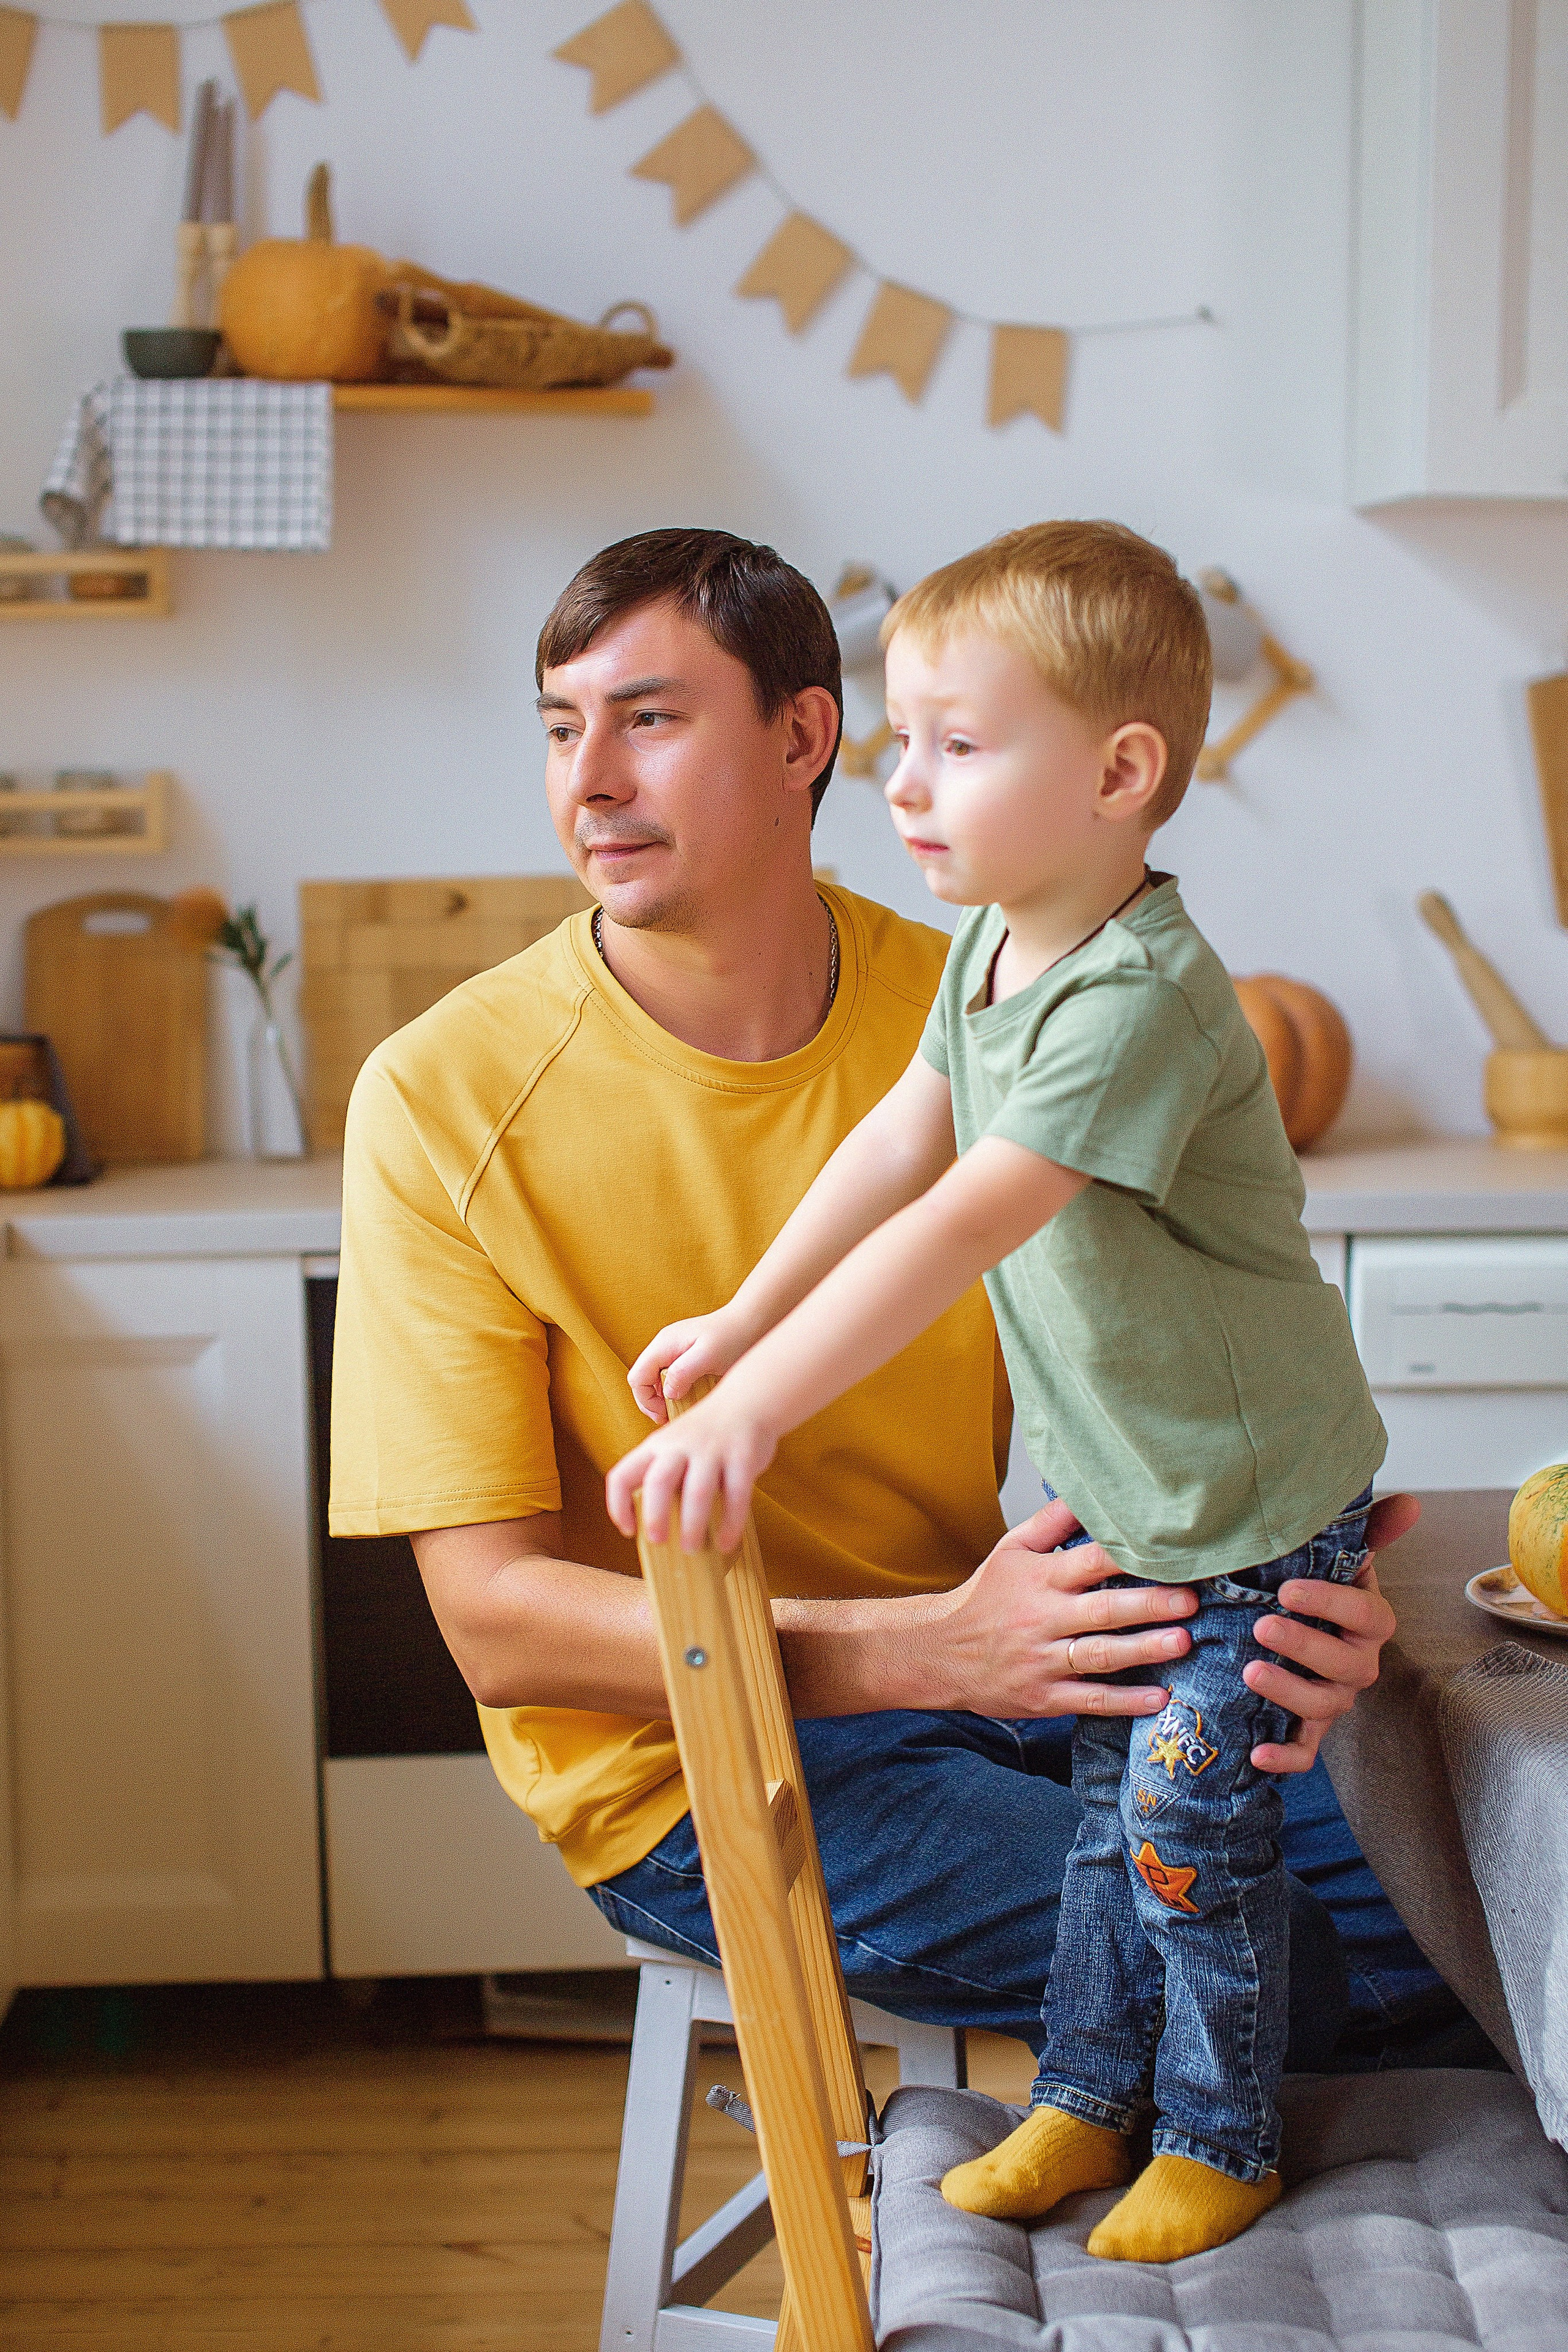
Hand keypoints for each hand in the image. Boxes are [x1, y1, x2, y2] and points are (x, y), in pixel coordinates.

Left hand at [607, 1379, 779, 1551]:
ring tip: (691, 1548)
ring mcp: (712, 1450)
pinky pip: (736, 1495)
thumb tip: (658, 1527)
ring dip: (692, 1525)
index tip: (628, 1531)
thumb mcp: (675, 1446)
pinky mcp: (742, 1457)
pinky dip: (731, 1523)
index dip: (617, 1506)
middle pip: (658, 1482)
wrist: (748, 1400)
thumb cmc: (706, 1435)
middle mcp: (680, 1446)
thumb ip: (665, 1476)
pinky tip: (728, 1543)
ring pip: (697, 1492)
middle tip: (657, 1541)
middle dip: (655, 1516)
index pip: (622, 1475)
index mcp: (656, 1445)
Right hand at [627, 1310, 751, 1422]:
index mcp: (664, 1344)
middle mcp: (664, 1346)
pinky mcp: (684, 1356)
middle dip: (653, 1403)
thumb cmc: (733, 1335)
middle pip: (642, 1381)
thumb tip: (667, 1393)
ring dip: (664, 1398)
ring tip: (682, 1411)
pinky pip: (670, 1378)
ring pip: (655, 1381)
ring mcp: (673, 1351)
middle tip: (671, 1418)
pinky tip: (692, 1399)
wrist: (751, 1320)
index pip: (637, 1378)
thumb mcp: (709, 1355)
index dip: (646, 1401)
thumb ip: (684, 1373)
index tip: (664, 1415)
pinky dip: (676, 1391)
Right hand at [911, 1497, 1197, 1718]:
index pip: (1089, 1561)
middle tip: (1190, 1600)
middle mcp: (1043, 1618)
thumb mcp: (1011, 1550)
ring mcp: (1043, 1660)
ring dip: (1143, 1650)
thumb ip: (1052, 1522)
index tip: (1169, 1553)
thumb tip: (1087, 1489)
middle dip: (1149, 1605)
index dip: (1128, 1555)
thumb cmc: (986, 1598)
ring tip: (1182, 1643)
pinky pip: (1090, 1699)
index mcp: (1040, 1579)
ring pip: (1099, 1655)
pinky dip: (1125, 1701)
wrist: (940, 1652)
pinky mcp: (1044, 1697)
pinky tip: (1158, 1697)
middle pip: (1102, 1610)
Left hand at [1243, 1491, 1415, 1771]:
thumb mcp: (1339, 1556)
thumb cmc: (1316, 1589)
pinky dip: (1284, 1758)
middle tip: (1261, 1626)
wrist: (1292, 1626)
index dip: (1330, 1604)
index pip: (1365, 1616)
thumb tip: (1410, 1503)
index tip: (1287, 1589)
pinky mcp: (1308, 1729)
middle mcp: (1357, 1664)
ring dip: (1288, 1693)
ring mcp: (1334, 1699)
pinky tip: (1256, 1752)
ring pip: (1324, 1707)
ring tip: (1248, 1671)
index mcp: (1368, 1623)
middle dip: (1304, 1647)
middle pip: (1346, 1666)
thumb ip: (1372, 1530)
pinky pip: (1304, 1752)